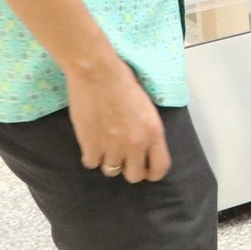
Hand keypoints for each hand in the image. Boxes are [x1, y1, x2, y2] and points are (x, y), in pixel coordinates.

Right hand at [66, 58, 169, 183]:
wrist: (97, 74)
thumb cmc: (124, 83)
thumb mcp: (147, 109)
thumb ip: (147, 132)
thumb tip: (143, 149)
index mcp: (153, 133)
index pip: (160, 168)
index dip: (154, 173)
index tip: (147, 170)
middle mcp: (135, 145)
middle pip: (134, 176)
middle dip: (129, 169)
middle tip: (123, 158)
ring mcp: (112, 147)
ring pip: (111, 171)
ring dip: (109, 161)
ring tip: (105, 145)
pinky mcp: (90, 146)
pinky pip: (91, 163)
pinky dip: (91, 155)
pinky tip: (92, 142)